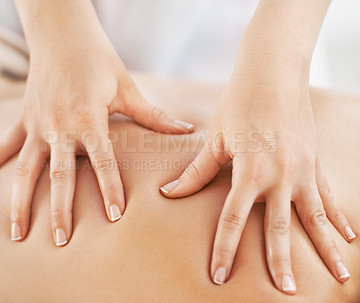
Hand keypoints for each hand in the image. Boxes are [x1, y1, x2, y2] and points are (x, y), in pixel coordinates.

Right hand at [0, 14, 193, 245]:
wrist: (62, 34)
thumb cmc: (98, 60)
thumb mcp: (126, 87)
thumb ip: (153, 115)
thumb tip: (186, 130)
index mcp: (88, 118)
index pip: (102, 162)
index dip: (110, 189)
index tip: (114, 218)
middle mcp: (59, 126)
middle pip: (60, 175)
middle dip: (61, 210)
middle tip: (62, 241)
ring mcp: (36, 124)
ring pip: (25, 170)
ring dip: (20, 202)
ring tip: (16, 234)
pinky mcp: (23, 119)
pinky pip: (2, 147)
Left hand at [160, 79, 354, 293]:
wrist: (273, 74)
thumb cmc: (240, 104)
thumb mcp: (216, 139)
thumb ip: (196, 171)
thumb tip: (169, 192)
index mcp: (249, 171)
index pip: (232, 220)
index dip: (224, 250)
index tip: (219, 276)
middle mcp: (279, 176)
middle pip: (279, 228)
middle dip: (280, 263)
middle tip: (285, 293)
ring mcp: (302, 171)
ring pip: (315, 218)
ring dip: (326, 249)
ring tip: (339, 277)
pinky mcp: (315, 163)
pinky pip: (329, 197)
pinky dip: (339, 219)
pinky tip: (349, 238)